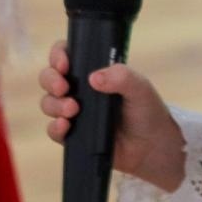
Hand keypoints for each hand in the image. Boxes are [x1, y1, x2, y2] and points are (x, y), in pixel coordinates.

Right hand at [38, 42, 183, 191]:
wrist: (153, 147)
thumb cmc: (147, 111)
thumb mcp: (140, 88)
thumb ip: (121, 77)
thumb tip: (94, 78)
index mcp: (94, 72)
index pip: (67, 54)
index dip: (58, 55)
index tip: (64, 64)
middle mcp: (80, 89)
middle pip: (49, 77)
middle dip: (51, 79)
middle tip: (64, 87)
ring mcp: (74, 112)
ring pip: (48, 103)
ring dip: (54, 104)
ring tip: (73, 109)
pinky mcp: (73, 136)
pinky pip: (53, 130)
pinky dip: (54, 127)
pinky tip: (65, 126)